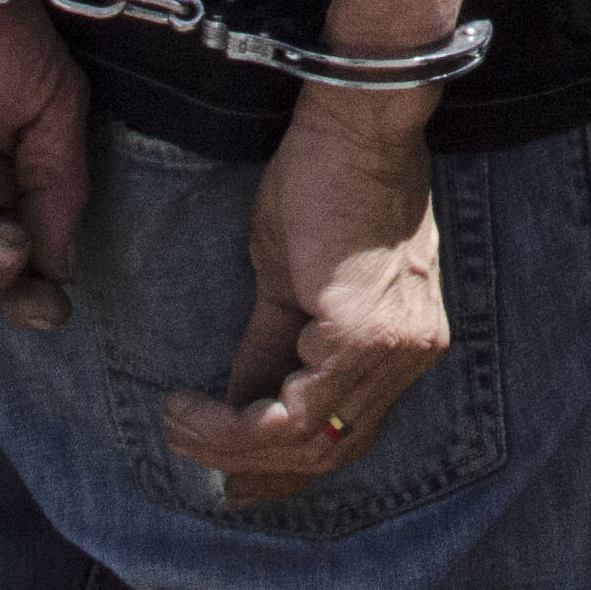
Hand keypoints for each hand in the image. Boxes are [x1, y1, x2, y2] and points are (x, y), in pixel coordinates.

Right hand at [156, 95, 446, 502]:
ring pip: (309, 440)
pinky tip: (195, 406)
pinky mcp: (362, 335)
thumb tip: (236, 407)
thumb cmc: (326, 182)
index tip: (219, 466)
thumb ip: (273, 350)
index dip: (278, 464)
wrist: (353, 123)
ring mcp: (393, 351)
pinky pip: (297, 412)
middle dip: (244, 462)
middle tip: (183, 442)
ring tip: (180, 422)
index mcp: (405, 346)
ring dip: (230, 445)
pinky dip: (238, 421)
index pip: (346, 438)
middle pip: (328, 451)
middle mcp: (410, 358)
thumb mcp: (291, 281)